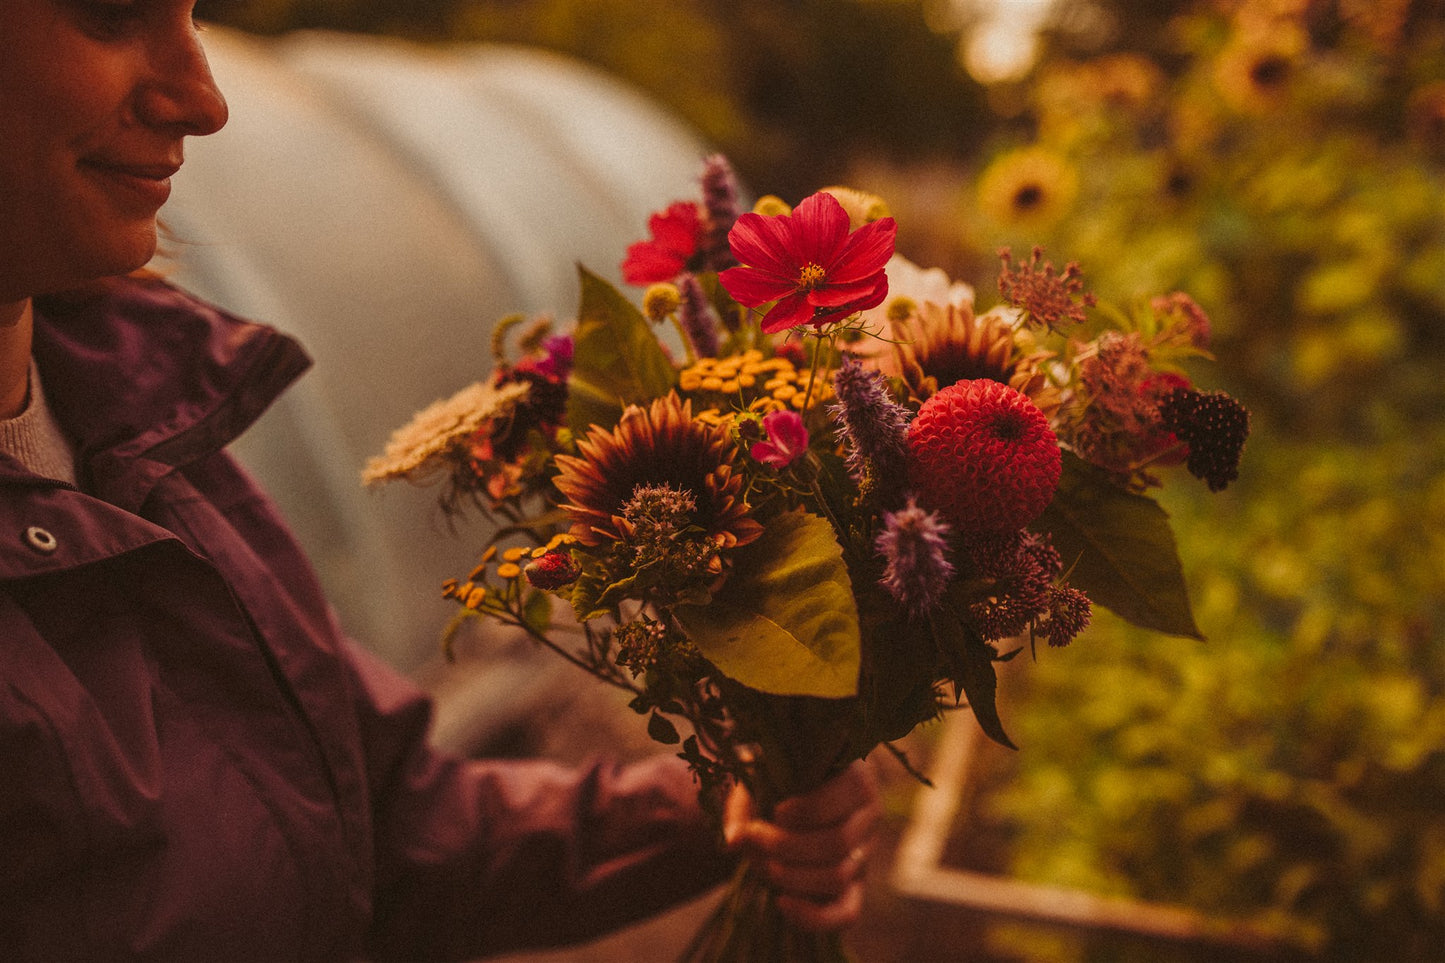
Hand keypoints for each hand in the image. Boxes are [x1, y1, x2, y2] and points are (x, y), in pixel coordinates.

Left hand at [722, 759, 881, 931]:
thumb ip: (744, 804)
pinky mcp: (854, 886)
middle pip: (838, 843)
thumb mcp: (758, 776)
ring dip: (790, 876)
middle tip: (752, 839)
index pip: (850, 795)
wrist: (783, 795)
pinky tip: (781, 903)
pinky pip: (847, 913)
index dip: (808, 810)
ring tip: (758, 863)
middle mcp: (869, 816)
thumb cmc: (774, 777)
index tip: (775, 811)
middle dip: (786, 846)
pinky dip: (814, 916)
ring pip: (838, 877)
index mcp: (856, 776)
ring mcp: (864, 853)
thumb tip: (734, 841)